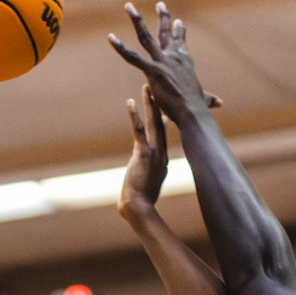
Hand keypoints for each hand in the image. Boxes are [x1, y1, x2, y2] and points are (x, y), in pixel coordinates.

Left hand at [108, 0, 221, 125]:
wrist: (192, 112)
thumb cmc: (197, 108)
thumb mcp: (204, 99)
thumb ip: (209, 99)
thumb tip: (220, 103)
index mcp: (185, 62)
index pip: (181, 43)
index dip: (179, 32)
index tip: (178, 21)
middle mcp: (173, 57)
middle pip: (165, 33)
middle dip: (163, 17)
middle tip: (160, 4)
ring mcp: (162, 62)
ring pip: (146, 36)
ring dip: (136, 20)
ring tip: (128, 6)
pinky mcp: (152, 71)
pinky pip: (132, 57)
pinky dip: (120, 47)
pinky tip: (110, 37)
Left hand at [118, 83, 168, 220]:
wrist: (139, 207)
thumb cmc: (142, 200)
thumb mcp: (152, 184)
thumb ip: (153, 173)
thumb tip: (154, 172)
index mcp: (163, 160)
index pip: (164, 135)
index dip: (163, 119)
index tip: (164, 107)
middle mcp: (162, 153)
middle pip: (161, 123)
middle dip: (158, 104)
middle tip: (156, 88)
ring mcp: (154, 152)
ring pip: (153, 122)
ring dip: (149, 103)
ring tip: (146, 87)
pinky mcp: (144, 153)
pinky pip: (139, 130)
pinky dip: (134, 115)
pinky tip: (130, 103)